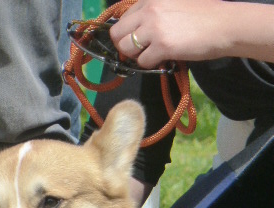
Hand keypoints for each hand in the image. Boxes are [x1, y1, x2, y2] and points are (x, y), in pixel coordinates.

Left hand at [109, 0, 273, 68]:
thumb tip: (138, 31)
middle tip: (140, 52)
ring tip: (153, 55)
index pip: (123, 19)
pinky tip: (164, 59)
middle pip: (118, 34)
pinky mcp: (162, 45)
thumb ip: (154, 14)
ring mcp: (154, 28)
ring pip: (126, 49)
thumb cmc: (204, 16)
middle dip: (126, 46)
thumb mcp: (174, 5)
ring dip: (136, 56)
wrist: (226, 25)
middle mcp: (149, 10)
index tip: (138, 41)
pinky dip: (150, 65)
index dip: (127, 34)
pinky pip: (142, 62)